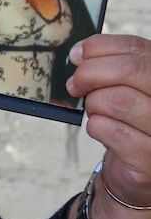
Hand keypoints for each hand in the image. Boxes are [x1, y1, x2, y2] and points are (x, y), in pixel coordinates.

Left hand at [67, 34, 150, 206]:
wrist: (138, 171)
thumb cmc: (130, 122)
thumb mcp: (125, 88)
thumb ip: (110, 66)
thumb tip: (78, 53)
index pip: (137, 48)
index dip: (101, 47)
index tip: (76, 55)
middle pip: (132, 70)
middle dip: (92, 73)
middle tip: (75, 84)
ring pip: (119, 100)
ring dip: (94, 103)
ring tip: (93, 109)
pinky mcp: (150, 158)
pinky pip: (112, 130)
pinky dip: (96, 126)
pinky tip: (100, 128)